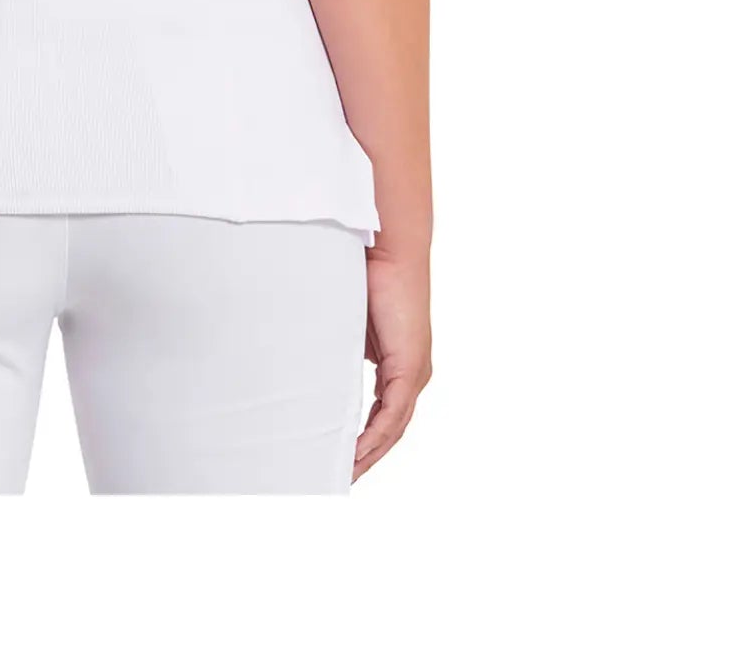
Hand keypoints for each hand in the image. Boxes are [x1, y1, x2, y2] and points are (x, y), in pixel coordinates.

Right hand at [354, 242, 430, 479]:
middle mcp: (413, 375)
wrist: (388, 250)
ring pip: (393, 429)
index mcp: (399, 366)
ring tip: (343, 474)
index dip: (363, 440)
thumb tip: (314, 368)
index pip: (384, 416)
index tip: (341, 459)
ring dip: (368, 454)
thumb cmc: (367, 277)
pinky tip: (355, 453)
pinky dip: (374, 437)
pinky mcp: (410, 368)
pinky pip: (392, 415)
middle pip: (390, 430)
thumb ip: (340, 351)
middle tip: (339, 479)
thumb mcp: (348, 326)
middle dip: (366, 457)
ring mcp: (415, 374)